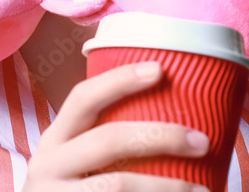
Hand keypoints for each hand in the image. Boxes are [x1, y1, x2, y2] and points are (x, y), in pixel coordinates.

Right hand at [24, 61, 210, 191]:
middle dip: (161, 136)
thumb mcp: (73, 165)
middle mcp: (47, 166)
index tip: (159, 69)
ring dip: (167, 186)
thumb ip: (103, 146)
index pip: (82, 98)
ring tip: (201, 189)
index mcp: (53, 142)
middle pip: (108, 140)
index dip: (119, 80)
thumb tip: (175, 124)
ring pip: (118, 185)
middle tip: (202, 141)